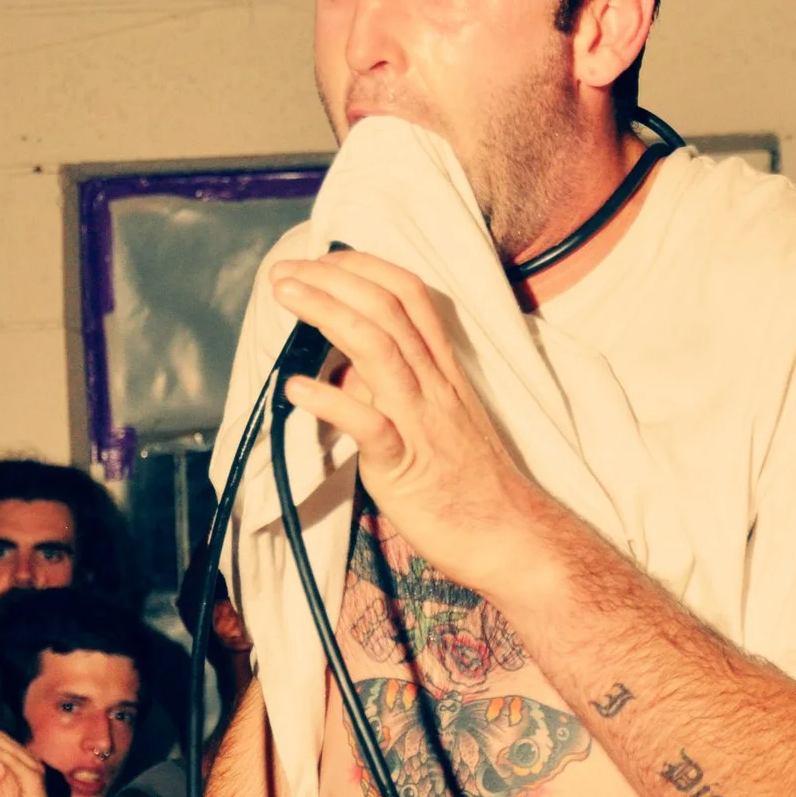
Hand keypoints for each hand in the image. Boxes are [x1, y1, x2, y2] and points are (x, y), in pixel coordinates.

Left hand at [271, 249, 553, 597]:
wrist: (509, 538)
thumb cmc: (467, 483)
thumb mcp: (430, 421)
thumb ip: (386, 392)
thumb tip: (337, 374)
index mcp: (443, 370)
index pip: (409, 295)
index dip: (363, 267)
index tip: (322, 259)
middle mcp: (435, 385)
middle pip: (387, 310)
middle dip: (333, 280)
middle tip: (285, 271)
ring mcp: (423, 422)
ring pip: (379, 349)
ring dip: (327, 314)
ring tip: (286, 298)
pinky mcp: (407, 466)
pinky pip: (370, 425)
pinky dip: (330, 402)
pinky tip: (296, 388)